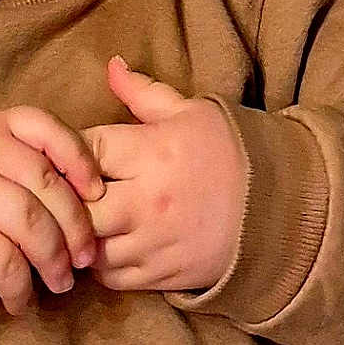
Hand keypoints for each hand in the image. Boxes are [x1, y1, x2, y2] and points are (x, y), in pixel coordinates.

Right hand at [0, 107, 102, 316]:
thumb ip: (8, 157)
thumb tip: (74, 191)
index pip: (44, 127)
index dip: (78, 158)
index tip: (97, 191)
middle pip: (47, 183)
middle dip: (76, 224)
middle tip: (85, 256)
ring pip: (33, 224)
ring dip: (54, 259)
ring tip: (60, 283)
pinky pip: (7, 264)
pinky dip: (21, 288)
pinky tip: (20, 303)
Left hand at [82, 58, 246, 292]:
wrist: (281, 204)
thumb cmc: (231, 150)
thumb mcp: (191, 112)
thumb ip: (143, 92)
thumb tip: (110, 65)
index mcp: (153, 152)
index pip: (86, 151)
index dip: (68, 152)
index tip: (66, 154)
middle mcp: (149, 200)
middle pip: (80, 208)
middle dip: (67, 201)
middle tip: (62, 194)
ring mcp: (156, 241)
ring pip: (92, 249)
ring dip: (80, 237)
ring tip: (80, 223)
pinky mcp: (165, 273)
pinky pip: (114, 279)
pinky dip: (101, 267)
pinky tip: (103, 248)